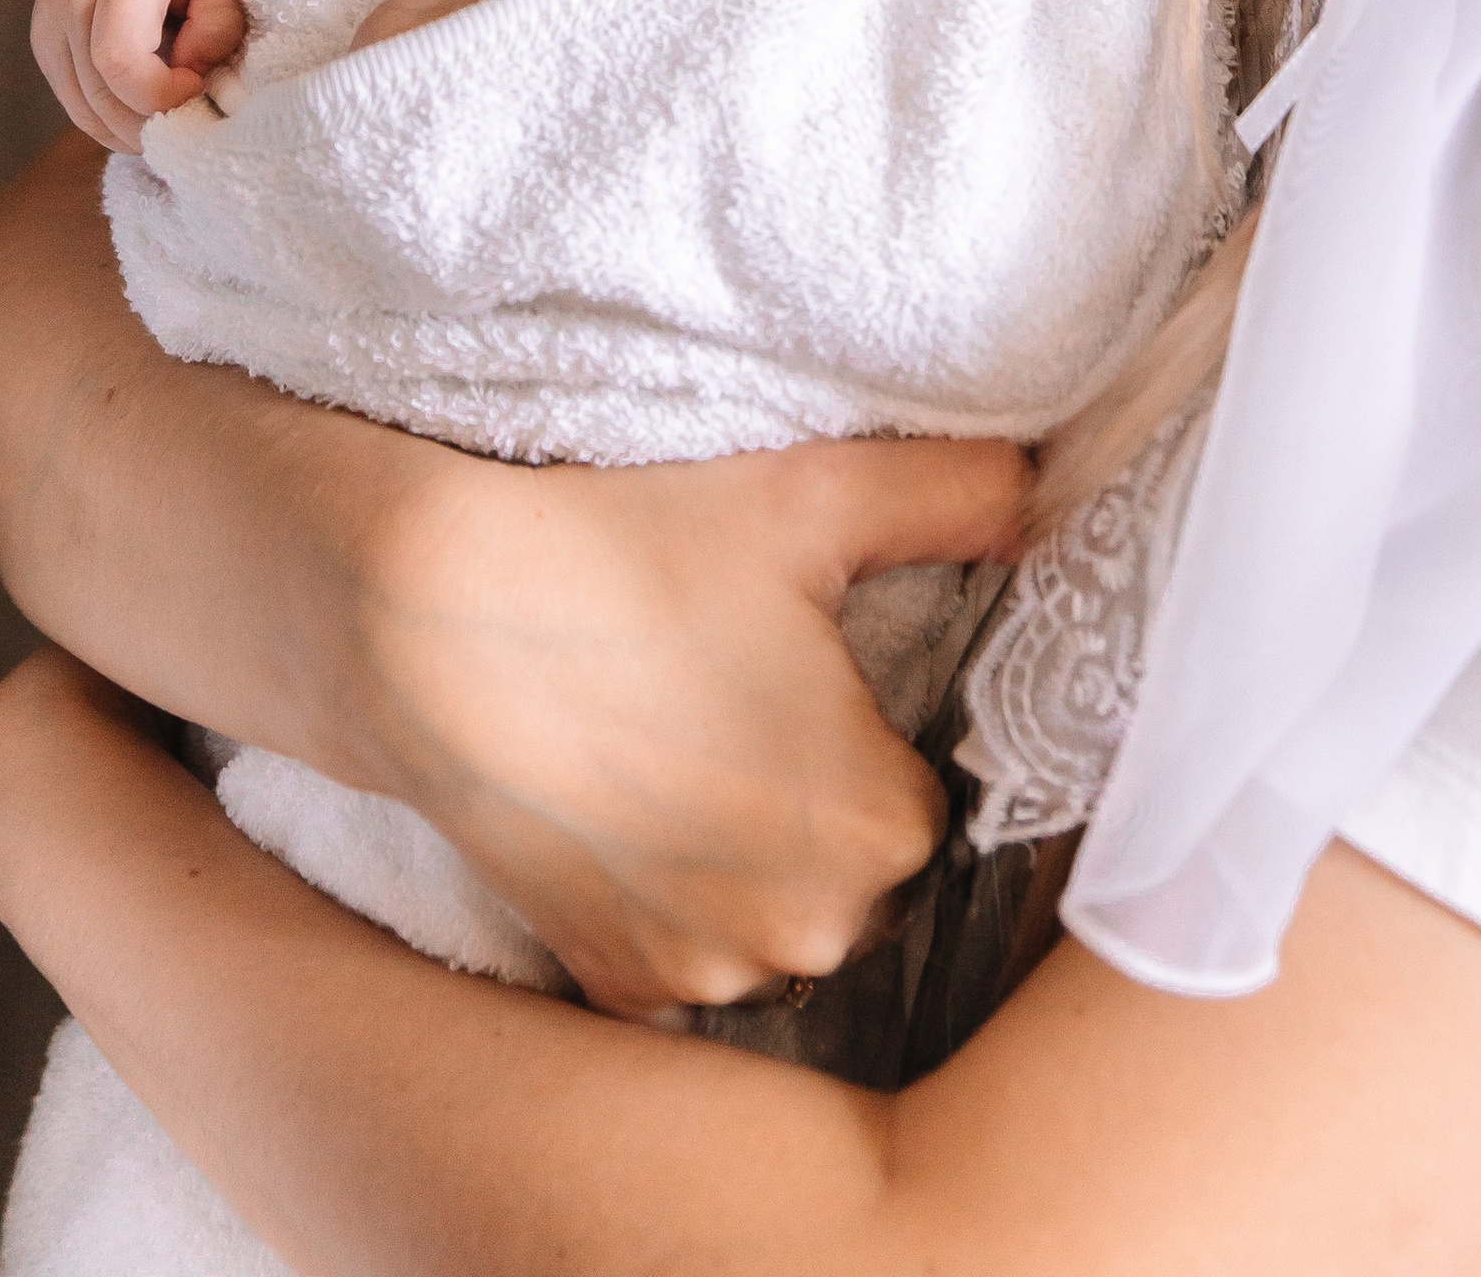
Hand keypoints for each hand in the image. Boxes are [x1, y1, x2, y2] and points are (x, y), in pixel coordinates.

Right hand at [32, 0, 246, 152]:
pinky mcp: (45, 41)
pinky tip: (153, 109)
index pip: (119, 60)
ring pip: (85, 110)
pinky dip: (115, 118)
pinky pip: (77, 102)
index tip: (203, 88)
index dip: (161, 96)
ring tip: (182, 115)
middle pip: (101, 97)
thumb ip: (218, 15)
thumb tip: (197, 75)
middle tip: (203, 116)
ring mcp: (48, 23)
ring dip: (136, 129)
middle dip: (156, 123)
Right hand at [362, 431, 1028, 1014]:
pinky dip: (679, 902)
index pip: (931, 800)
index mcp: (882, 827)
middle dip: (822, 805)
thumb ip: (960, 494)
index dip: (876, 734)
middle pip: (863, 872)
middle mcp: (809, 931)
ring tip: (682, 748)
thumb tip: (1050, 493)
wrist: (430, 619)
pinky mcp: (617, 986)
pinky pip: (693, 957)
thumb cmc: (632, 548)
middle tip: (741, 700)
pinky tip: (635, 813)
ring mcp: (704, 972)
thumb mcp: (816, 495)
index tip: (814, 678)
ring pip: (781, 922)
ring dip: (755, 864)